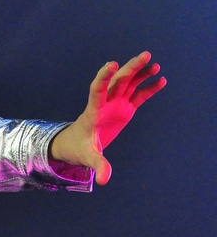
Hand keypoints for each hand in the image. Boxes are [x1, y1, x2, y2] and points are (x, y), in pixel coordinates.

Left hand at [49, 51, 165, 184]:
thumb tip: (103, 181)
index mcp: (93, 111)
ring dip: (140, 74)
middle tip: (144, 55)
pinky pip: (137, 96)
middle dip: (130, 68)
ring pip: (128, 85)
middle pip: (117, 82)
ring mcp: (115, 105)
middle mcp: (105, 104)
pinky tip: (161, 81)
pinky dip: (148, 88)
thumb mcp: (87, 157)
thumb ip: (97, 165)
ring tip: (154, 64)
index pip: (97, 90)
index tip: (112, 64)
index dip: (103, 77)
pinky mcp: (123, 110)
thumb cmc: (77, 149)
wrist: (74, 145)